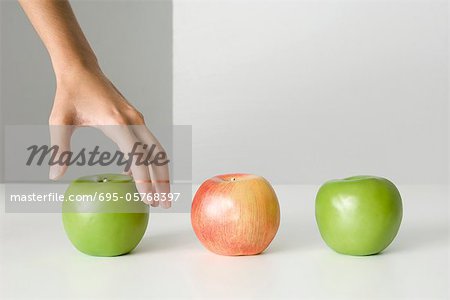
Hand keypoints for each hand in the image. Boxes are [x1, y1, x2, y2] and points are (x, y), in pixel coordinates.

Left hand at [49, 66, 170, 207]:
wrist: (82, 69)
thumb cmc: (70, 93)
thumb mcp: (60, 120)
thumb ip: (60, 149)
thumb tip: (54, 176)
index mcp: (117, 122)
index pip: (137, 156)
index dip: (144, 180)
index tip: (148, 199)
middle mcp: (133, 121)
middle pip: (156, 156)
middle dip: (161, 181)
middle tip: (163, 204)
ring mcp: (137, 119)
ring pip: (156, 150)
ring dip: (161, 172)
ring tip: (160, 194)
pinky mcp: (135, 119)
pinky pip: (148, 144)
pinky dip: (149, 161)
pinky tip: (134, 176)